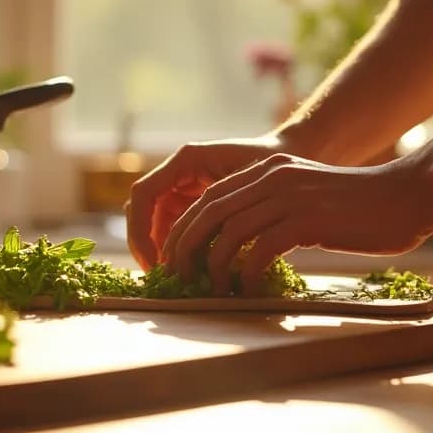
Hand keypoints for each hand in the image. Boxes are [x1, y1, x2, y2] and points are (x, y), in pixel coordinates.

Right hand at [124, 136, 285, 269]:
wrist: (291, 154)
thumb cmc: (273, 163)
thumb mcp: (249, 183)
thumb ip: (220, 207)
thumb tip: (195, 244)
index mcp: (185, 160)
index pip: (143, 195)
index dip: (141, 230)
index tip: (154, 261)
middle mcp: (178, 173)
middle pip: (142, 211)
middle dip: (145, 245)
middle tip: (159, 277)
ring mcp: (184, 188)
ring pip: (156, 224)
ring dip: (161, 251)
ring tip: (175, 278)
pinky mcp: (195, 203)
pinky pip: (175, 229)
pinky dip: (179, 250)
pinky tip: (191, 270)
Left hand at [160, 153, 432, 295]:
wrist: (406, 197)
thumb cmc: (361, 207)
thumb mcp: (308, 196)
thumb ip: (276, 208)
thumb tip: (243, 244)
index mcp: (269, 169)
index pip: (210, 197)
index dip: (186, 227)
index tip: (175, 257)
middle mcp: (273, 177)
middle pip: (210, 211)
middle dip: (186, 246)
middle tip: (178, 276)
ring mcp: (289, 196)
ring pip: (229, 232)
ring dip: (214, 266)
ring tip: (213, 289)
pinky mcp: (307, 220)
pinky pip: (262, 250)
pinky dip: (248, 274)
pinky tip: (250, 291)